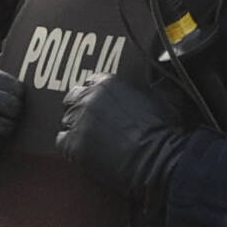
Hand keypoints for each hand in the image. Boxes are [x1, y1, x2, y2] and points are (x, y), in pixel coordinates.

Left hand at [67, 65, 190, 208]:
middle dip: (80, 108)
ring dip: (76, 127)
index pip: (91, 82)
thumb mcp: (164, 94)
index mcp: (107, 83)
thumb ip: (155, 80)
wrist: (156, 159)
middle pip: (73, 98)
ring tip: (89, 139)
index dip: (95, 94)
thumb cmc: (162, 129)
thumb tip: (164, 68)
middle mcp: (88, 98)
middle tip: (92, 122)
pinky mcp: (73, 144)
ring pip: (67, 119)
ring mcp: (79, 121)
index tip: (101, 104)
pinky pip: (62, 141)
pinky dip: (70, 146)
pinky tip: (83, 151)